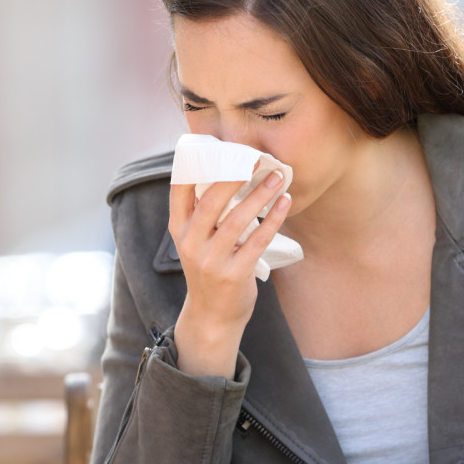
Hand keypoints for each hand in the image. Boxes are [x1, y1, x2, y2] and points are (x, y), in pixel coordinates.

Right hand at [168, 171, 290, 377]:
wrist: (213, 316)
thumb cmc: (210, 269)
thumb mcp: (196, 241)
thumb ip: (204, 213)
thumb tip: (230, 172)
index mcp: (179, 229)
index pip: (180, 188)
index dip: (197, 164)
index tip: (219, 146)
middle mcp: (190, 242)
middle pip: (212, 199)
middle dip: (236, 175)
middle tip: (256, 157)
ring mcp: (210, 260)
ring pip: (238, 219)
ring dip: (261, 195)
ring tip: (278, 177)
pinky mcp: (233, 273)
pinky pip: (257, 240)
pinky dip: (273, 219)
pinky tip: (285, 203)